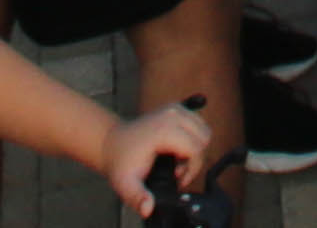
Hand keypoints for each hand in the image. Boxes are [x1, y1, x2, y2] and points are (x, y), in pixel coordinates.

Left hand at [93, 102, 213, 201]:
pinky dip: (193, 138)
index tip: (177, 178)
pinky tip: (178, 148)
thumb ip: (138, 197)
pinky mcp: (176, 108)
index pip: (196, 148)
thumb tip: (148, 208)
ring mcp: (175, 108)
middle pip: (204, 138)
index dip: (191, 168)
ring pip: (204, 130)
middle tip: (177, 170)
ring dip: (196, 148)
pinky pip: (198, 123)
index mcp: (162, 130)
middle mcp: (171, 115)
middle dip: (196, 159)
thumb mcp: (127, 183)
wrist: (112, 142)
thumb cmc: (121, 161)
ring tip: (177, 160)